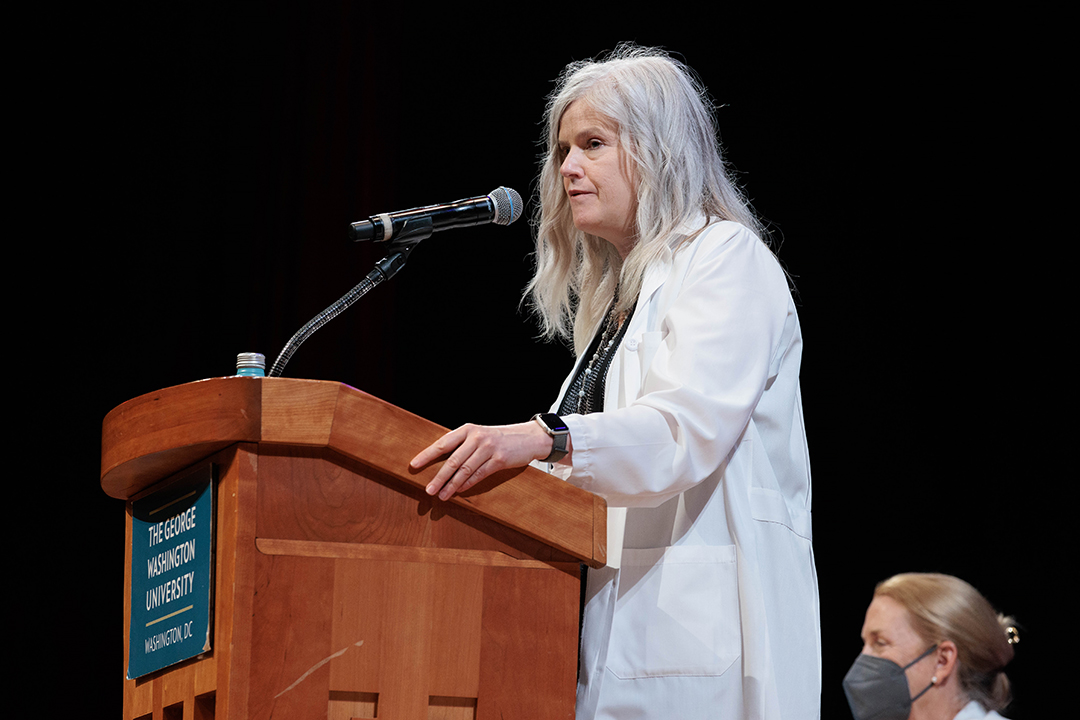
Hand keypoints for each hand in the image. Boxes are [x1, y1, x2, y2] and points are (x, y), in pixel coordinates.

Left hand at [409, 421, 555, 499]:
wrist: (528, 437)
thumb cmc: (499, 438)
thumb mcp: (479, 435)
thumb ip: (462, 445)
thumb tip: (439, 462)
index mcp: (468, 430)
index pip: (443, 443)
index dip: (427, 455)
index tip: (414, 465)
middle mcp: (476, 438)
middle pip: (453, 460)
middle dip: (438, 477)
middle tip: (427, 490)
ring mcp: (488, 449)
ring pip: (465, 470)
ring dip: (451, 485)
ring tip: (441, 495)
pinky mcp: (499, 460)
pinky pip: (479, 475)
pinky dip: (467, 484)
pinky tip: (459, 491)